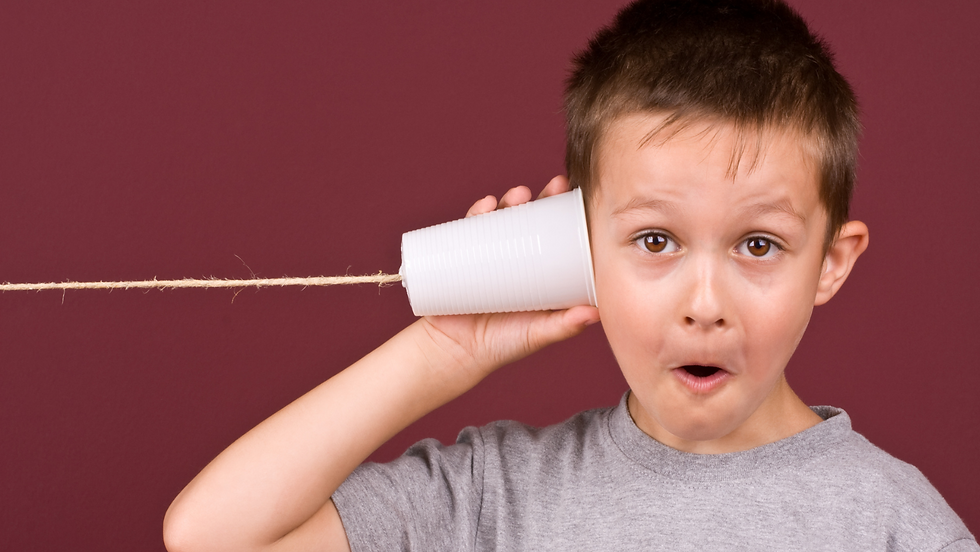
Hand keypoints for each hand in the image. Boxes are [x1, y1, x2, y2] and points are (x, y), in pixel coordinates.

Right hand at [413, 176, 600, 389]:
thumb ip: (563, 326)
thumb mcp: (536, 335)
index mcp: (538, 273)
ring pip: (503, 218)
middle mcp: (515, 259)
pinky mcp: (459, 255)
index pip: (557, 237)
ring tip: (519, 197)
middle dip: (544, 199)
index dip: (569, 216)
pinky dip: (477, 213)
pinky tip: (486, 206)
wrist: (452, 353)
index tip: (580, 200)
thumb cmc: (500, 346)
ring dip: (512, 200)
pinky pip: (467, 228)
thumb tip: (594, 313)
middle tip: (555, 186)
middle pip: (532, 220)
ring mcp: (487, 255)